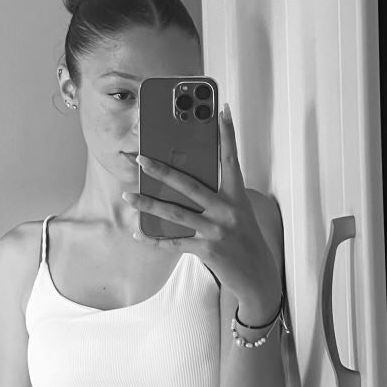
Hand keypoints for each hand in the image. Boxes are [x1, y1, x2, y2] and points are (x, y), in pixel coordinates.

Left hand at [122, 103, 280, 317]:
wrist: (258, 276)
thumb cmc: (244, 238)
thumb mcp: (238, 211)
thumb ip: (216, 196)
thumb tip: (182, 183)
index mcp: (236, 195)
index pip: (231, 158)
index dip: (228, 133)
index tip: (222, 109)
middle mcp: (227, 209)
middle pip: (189, 184)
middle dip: (161, 170)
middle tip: (140, 159)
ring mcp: (216, 230)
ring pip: (174, 213)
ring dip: (147, 203)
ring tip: (127, 195)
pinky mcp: (207, 250)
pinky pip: (173, 242)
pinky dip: (153, 238)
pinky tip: (137, 231)